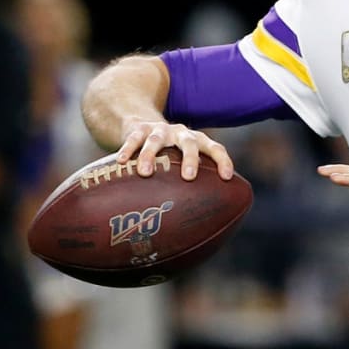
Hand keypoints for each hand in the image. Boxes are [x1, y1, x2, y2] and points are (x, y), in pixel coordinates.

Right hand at [118, 119, 233, 180]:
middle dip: (190, 158)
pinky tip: (121, 162)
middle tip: (189, 177)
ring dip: (150, 155)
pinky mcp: (139, 128)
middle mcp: (182, 133)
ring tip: (145, 173)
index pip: (216, 148)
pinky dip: (127, 149)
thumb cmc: (169, 154)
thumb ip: (192, 184)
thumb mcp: (183, 162)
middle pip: (190, 143)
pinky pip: (133, 138)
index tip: (227, 177)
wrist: (143, 124)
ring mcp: (160, 130)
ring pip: (156, 140)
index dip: (223, 161)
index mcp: (198, 141)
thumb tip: (202, 225)